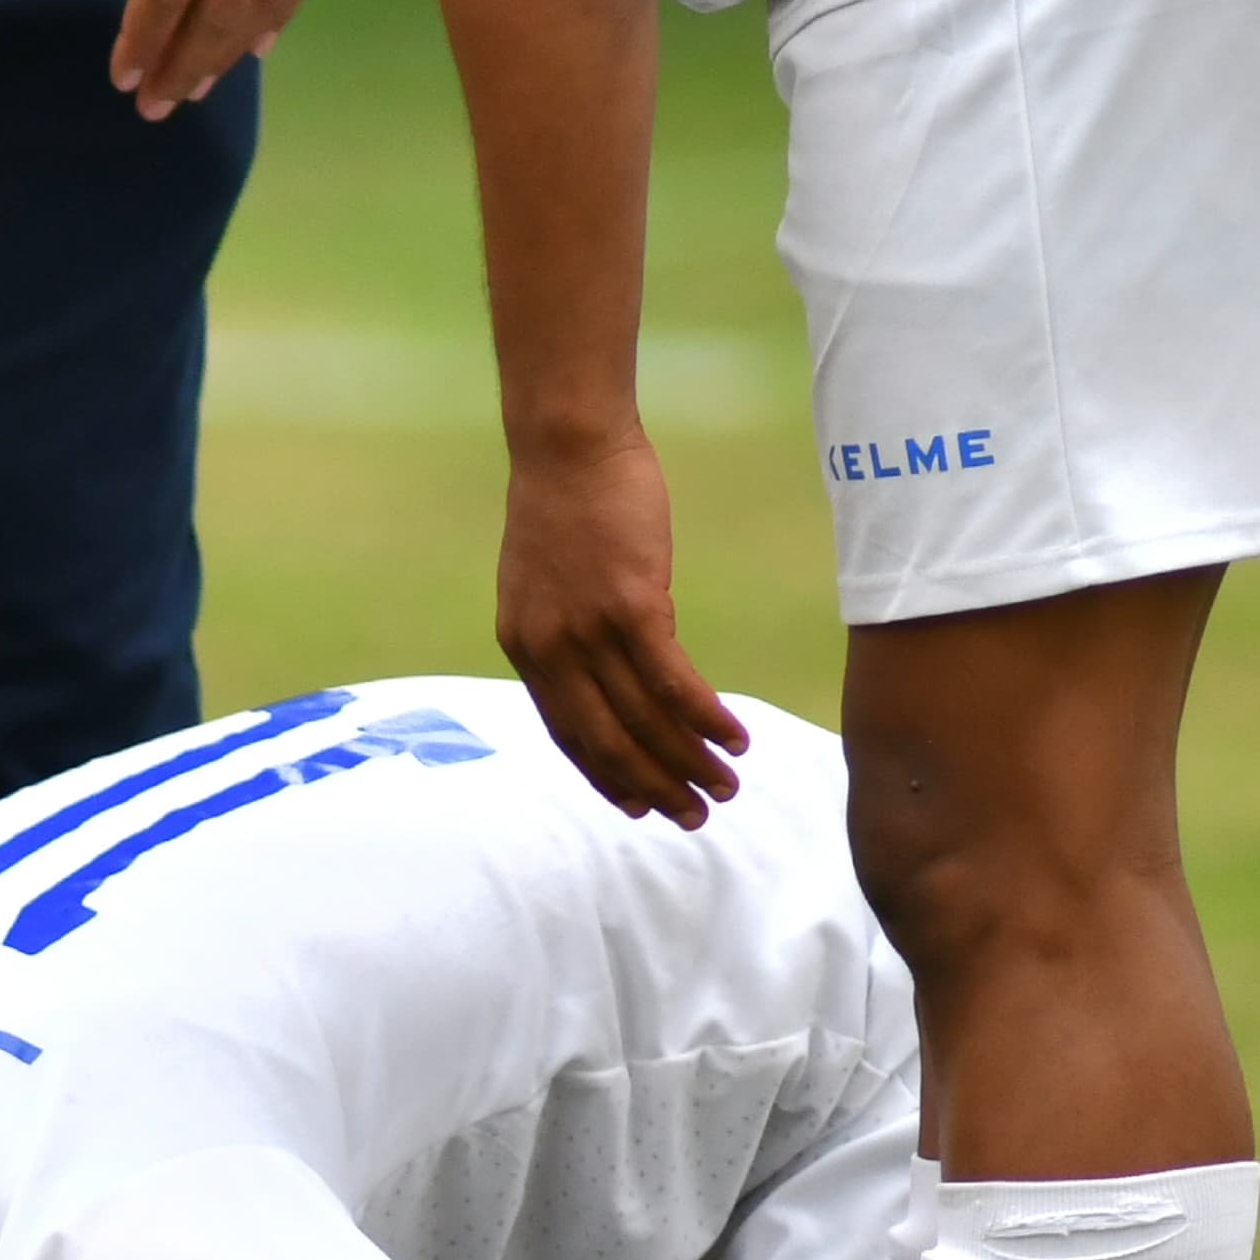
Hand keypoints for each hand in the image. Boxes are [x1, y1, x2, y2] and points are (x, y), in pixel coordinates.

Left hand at [496, 432, 745, 827]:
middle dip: (656, 787)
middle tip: (695, 818)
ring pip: (644, 721)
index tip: (642, 806)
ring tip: (728, 788)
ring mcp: (588, 630)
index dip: (608, 777)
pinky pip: (672, 683)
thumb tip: (610, 668)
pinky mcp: (630, 605)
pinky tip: (734, 739)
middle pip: (607, 742)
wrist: (567, 441)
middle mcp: (550, 651)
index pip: (567, 735)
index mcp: (526, 647)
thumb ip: (570, 631)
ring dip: (691, 763)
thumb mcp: (549, 578)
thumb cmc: (566, 499)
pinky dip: (705, 719)